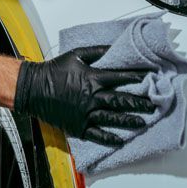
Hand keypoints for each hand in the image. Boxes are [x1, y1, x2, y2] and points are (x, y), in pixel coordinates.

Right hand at [13, 46, 154, 145]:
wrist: (33, 88)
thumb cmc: (53, 70)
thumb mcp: (75, 55)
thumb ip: (96, 51)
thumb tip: (114, 47)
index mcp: (93, 78)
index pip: (121, 78)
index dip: (137, 77)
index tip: (150, 78)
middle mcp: (92, 97)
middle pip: (122, 100)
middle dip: (140, 102)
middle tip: (153, 105)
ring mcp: (86, 113)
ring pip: (113, 118)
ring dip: (130, 120)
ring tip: (143, 122)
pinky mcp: (79, 126)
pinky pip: (98, 134)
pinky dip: (110, 138)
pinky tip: (121, 140)